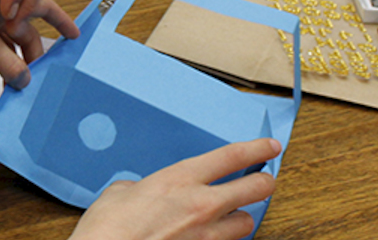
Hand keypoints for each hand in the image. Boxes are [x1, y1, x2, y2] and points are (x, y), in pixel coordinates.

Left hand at [0, 0, 76, 88]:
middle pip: (21, 30)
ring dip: (8, 61)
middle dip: (31, 52)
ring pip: (0, 43)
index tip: (74, 36)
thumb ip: (9, 63)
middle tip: (40, 73)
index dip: (60, 21)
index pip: (41, 6)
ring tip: (17, 83)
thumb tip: (27, 79)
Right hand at [69, 138, 280, 239]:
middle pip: (255, 189)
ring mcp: (206, 236)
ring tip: (234, 213)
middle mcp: (201, 206)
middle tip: (264, 179)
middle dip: (264, 182)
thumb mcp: (119, 192)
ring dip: (243, 216)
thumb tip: (142, 192)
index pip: (231, 157)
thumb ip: (142, 188)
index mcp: (179, 180)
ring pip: (248, 223)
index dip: (256, 149)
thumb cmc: (108, 228)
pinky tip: (211, 236)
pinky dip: (223, 239)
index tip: (269, 147)